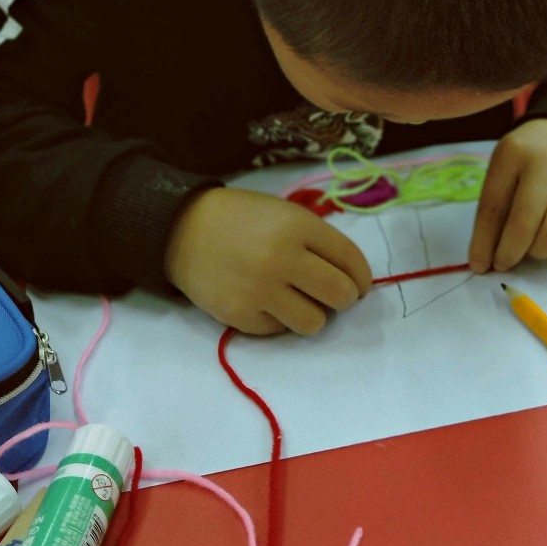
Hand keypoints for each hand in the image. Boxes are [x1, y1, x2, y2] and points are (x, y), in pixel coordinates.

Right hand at [164, 187, 372, 335]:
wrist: (183, 230)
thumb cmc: (243, 219)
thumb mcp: (286, 214)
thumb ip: (319, 242)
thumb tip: (353, 280)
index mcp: (298, 227)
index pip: (351, 261)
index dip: (363, 278)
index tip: (360, 284)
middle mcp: (282, 259)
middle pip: (340, 295)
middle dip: (345, 298)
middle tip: (334, 296)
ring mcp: (260, 291)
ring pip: (315, 322)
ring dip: (314, 314)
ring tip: (299, 301)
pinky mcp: (241, 316)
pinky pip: (280, 331)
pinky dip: (280, 319)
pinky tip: (267, 302)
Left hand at [469, 120, 546, 272]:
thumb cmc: (531, 156)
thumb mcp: (506, 166)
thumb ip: (497, 206)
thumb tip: (486, 257)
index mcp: (514, 153)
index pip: (493, 206)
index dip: (484, 242)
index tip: (479, 265)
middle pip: (525, 223)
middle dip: (510, 252)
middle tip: (503, 263)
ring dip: (538, 252)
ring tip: (531, 247)